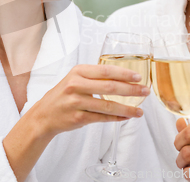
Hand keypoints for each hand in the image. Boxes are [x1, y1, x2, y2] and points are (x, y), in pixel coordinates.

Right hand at [30, 64, 149, 137]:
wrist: (44, 114)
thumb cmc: (63, 94)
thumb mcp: (75, 78)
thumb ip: (95, 76)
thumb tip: (124, 77)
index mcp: (78, 71)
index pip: (106, 70)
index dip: (124, 73)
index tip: (138, 77)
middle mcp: (76, 85)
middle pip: (109, 87)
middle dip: (131, 90)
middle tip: (144, 91)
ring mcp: (76, 102)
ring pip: (107, 105)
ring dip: (126, 108)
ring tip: (139, 111)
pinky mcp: (77, 117)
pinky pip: (102, 118)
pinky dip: (116, 118)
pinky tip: (126, 117)